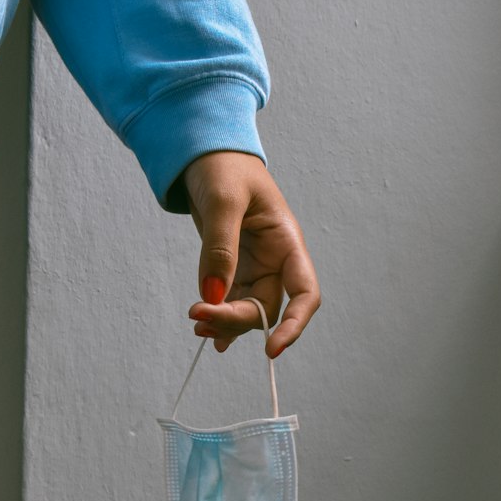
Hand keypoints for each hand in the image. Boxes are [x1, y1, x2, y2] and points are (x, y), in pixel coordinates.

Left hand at [183, 151, 320, 357]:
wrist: (204, 151)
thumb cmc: (223, 166)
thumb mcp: (223, 200)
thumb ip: (220, 248)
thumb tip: (213, 296)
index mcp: (287, 243)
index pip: (305, 294)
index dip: (294, 325)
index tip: (271, 349)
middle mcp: (276, 261)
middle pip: (267, 309)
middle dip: (236, 320)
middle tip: (198, 317)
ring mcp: (255, 267)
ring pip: (247, 311)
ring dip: (224, 323)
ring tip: (195, 323)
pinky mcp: (234, 269)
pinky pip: (231, 302)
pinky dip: (219, 318)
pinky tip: (205, 331)